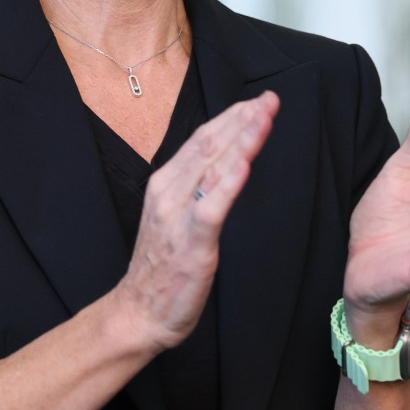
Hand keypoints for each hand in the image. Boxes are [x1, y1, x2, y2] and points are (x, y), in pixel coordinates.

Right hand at [114, 91, 278, 351]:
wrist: (139, 311)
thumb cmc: (162, 266)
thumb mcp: (176, 215)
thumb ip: (195, 188)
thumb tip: (224, 163)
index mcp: (166, 182)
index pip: (202, 140)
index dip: (231, 118)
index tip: (256, 102)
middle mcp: (169, 191)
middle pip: (209, 146)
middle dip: (242, 119)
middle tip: (270, 98)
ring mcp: (178, 216)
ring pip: (213, 168)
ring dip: (241, 139)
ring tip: (263, 116)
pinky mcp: (191, 243)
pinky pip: (211, 208)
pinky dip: (228, 184)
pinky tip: (245, 165)